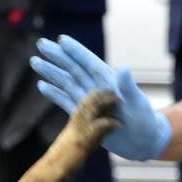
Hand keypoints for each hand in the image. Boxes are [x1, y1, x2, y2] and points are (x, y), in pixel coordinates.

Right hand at [30, 35, 171, 160]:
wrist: (144, 142)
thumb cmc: (146, 122)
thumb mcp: (138, 104)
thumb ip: (128, 87)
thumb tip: (123, 68)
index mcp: (109, 82)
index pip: (89, 63)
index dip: (75, 51)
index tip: (61, 39)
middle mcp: (97, 88)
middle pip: (73, 68)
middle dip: (58, 57)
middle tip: (41, 44)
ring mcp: (90, 101)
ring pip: (66, 83)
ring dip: (52, 73)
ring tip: (35, 62)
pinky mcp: (85, 115)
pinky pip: (66, 102)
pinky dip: (54, 94)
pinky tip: (42, 86)